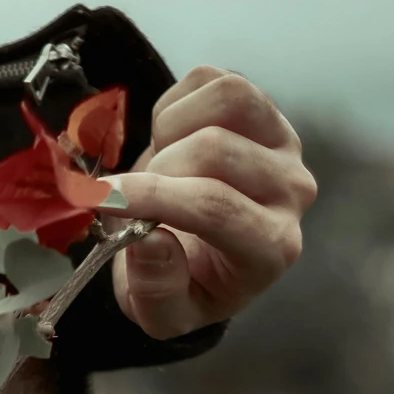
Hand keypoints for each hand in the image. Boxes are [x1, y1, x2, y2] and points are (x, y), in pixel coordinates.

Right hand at [111, 68, 316, 338]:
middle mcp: (292, 190)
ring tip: (158, 165)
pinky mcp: (263, 107)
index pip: (216, 209)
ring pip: (229, 99)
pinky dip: (175, 105)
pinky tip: (171, 141)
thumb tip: (147, 239)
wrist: (198, 250)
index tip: (101, 199)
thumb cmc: (182, 280)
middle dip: (155, 169)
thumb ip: (155, 291)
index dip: (152, 198)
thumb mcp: (162, 314)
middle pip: (214, 149)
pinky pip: (215, 80)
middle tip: (132, 195)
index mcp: (272, 247)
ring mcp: (284, 141)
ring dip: (171, 128)